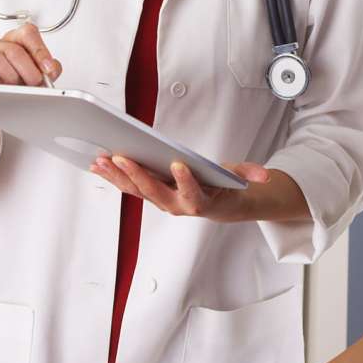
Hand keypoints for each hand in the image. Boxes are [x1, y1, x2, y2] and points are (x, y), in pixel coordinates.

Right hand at [0, 23, 60, 86]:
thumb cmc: (17, 86)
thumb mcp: (37, 75)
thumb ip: (48, 70)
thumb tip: (51, 70)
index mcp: (16, 40)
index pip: (28, 33)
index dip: (39, 50)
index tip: (48, 68)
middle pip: (16, 50)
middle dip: (30, 71)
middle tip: (36, 83)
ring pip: (0, 60)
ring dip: (14, 79)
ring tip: (18, 90)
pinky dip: (0, 88)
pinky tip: (6, 94)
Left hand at [90, 156, 270, 221]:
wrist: (216, 205)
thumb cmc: (223, 187)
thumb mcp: (239, 177)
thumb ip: (249, 174)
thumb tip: (264, 176)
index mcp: (199, 200)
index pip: (192, 193)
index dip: (185, 181)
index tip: (179, 165)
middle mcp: (176, 205)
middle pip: (155, 192)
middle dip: (138, 175)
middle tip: (123, 157)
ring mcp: (160, 201)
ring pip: (136, 191)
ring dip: (118, 176)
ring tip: (102, 159)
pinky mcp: (149, 195)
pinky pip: (128, 188)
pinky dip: (113, 177)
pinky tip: (99, 163)